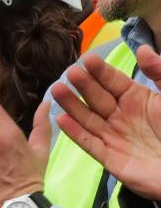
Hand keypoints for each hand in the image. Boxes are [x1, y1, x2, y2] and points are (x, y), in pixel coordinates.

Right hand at [53, 46, 160, 199]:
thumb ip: (159, 73)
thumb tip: (142, 48)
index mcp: (137, 99)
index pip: (113, 81)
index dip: (101, 71)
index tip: (87, 59)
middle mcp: (121, 116)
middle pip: (96, 98)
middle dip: (82, 85)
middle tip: (70, 72)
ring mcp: (114, 137)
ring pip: (88, 119)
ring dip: (71, 105)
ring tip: (57, 90)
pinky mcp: (111, 159)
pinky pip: (90, 144)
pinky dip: (75, 133)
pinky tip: (61, 119)